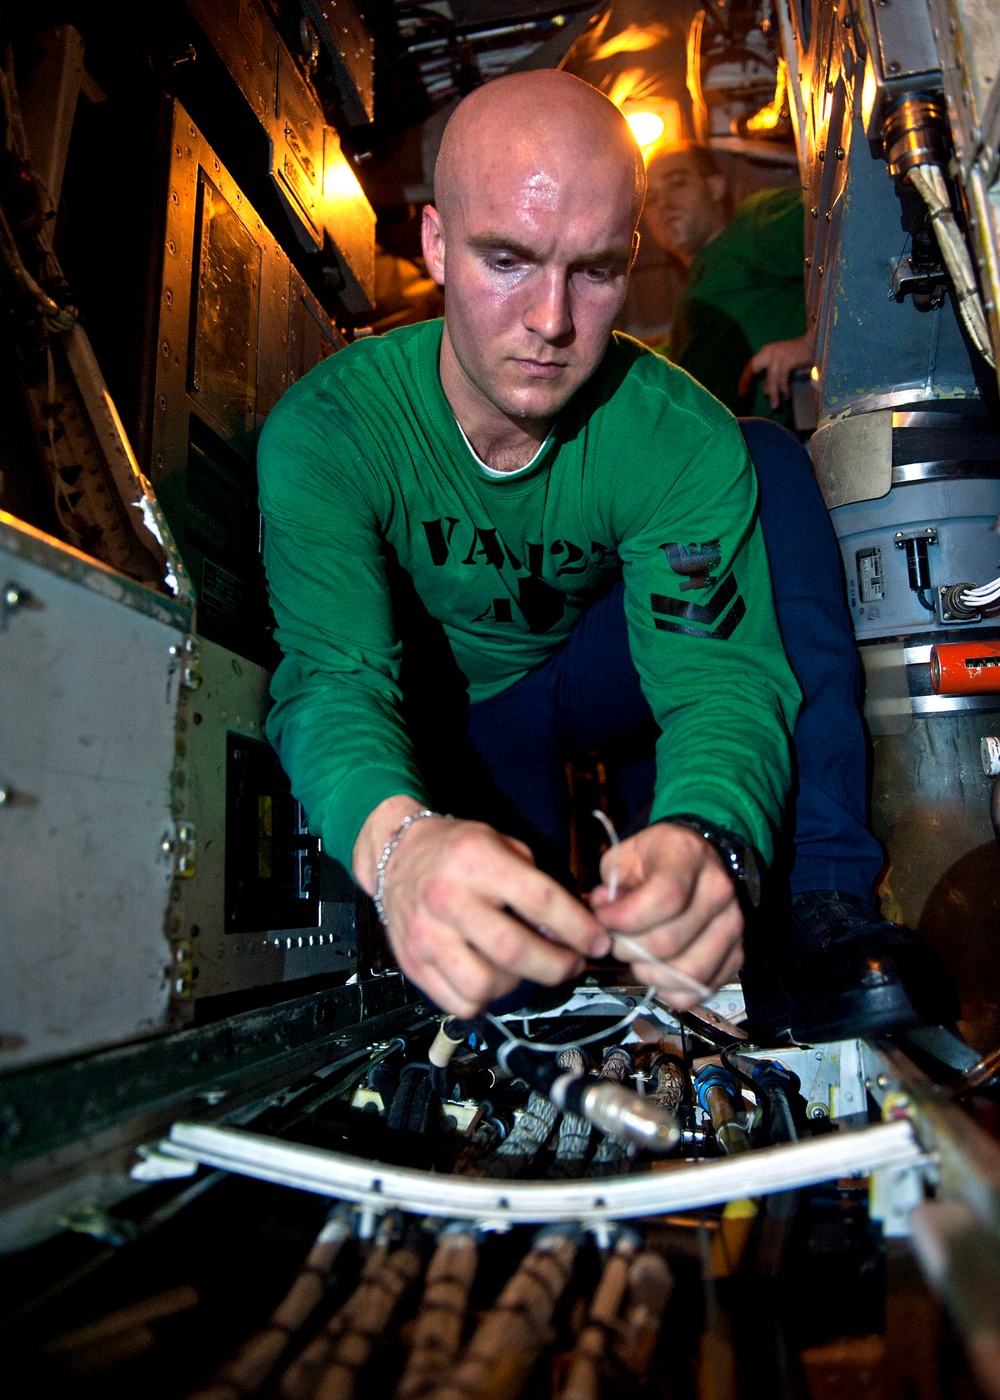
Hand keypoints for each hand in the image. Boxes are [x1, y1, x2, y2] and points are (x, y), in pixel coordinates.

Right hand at [354, 800, 609, 1016]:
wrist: (396, 854)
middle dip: (557, 966)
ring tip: (525, 970)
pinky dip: (484, 999)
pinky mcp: (412, 962)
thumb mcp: (500, 842)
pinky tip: (492, 978)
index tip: (598, 943)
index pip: (540, 901)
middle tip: (572, 964)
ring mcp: (426, 934)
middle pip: (515, 951)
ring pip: (484, 985)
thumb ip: (536, 882)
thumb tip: (572, 929)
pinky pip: (458, 1002)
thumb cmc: (456, 849)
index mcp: (476, 860)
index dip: (579, 928)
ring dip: (518, 985)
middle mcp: (448, 898)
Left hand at [591, 823, 743, 1005]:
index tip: (605, 918)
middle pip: (668, 941)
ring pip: (686, 973)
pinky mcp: (736, 954)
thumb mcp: (624, 857)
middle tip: (616, 939)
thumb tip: (605, 913)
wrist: (693, 865)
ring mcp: (732, 925)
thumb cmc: (655, 863)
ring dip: (648, 973)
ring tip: (636, 956)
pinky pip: (700, 990)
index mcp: (689, 856)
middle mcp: (719, 890)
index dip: (626, 917)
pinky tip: (657, 972)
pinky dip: (671, 991)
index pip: (666, 897)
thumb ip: (610, 885)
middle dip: (628, 948)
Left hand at [738, 333, 812, 409]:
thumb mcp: (783, 366)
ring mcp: (778, 355)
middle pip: (752, 366)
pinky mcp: (787, 360)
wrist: (817, 343)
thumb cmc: (800, 355)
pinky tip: (787, 397)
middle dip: (746, 381)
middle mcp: (769, 351)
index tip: (741, 394)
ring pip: (771, 378)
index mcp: (766, 352)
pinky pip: (782, 379)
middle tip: (743, 396)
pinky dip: (784, 389)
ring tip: (775, 407)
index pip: (750, 365)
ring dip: (773, 394)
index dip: (745, 380)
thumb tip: (765, 391)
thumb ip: (773, 377)